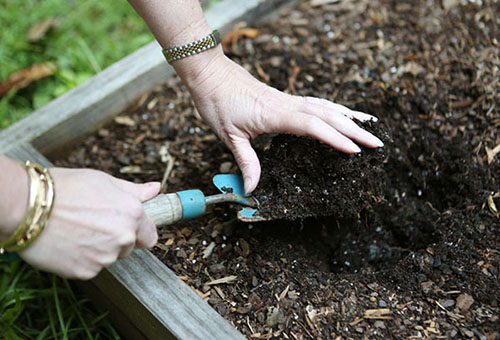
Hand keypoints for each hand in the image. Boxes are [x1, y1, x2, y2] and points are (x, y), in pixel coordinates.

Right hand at [19, 168, 159, 279]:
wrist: (27, 206)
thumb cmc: (65, 188)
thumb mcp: (103, 181)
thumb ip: (134, 191)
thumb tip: (156, 189)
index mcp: (132, 214)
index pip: (150, 235)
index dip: (138, 231)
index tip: (125, 227)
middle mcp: (124, 237)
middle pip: (129, 247)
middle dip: (116, 239)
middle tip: (92, 224)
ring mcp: (105, 257)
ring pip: (109, 258)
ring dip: (98, 249)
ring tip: (76, 231)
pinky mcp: (86, 271)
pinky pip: (90, 268)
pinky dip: (81, 259)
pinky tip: (68, 243)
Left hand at [183, 55, 383, 192]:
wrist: (209, 73)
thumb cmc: (217, 102)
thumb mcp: (229, 136)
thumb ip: (245, 162)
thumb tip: (252, 189)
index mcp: (275, 115)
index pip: (312, 126)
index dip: (335, 138)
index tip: (355, 150)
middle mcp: (287, 105)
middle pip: (328, 115)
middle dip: (355, 129)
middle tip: (378, 143)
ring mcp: (288, 99)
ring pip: (325, 106)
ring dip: (349, 117)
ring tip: (371, 125)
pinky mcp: (285, 98)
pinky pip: (316, 103)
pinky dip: (334, 108)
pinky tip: (342, 113)